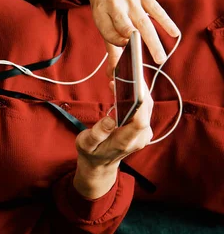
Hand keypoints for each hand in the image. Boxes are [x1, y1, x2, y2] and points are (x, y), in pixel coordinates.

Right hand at [73, 79, 153, 197]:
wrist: (101, 163)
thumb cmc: (92, 152)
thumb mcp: (86, 144)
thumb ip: (97, 133)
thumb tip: (110, 119)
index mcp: (126, 142)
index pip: (139, 121)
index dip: (139, 102)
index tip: (132, 85)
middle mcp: (140, 136)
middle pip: (146, 108)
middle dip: (136, 87)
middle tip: (124, 70)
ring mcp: (144, 131)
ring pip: (146, 105)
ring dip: (136, 87)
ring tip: (123, 73)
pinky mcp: (143, 126)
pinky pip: (143, 107)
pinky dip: (136, 93)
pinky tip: (125, 83)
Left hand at [78, 0, 180, 76]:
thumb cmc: (104, 6)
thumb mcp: (101, 22)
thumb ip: (110, 46)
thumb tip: (111, 74)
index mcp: (101, 14)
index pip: (108, 34)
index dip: (117, 43)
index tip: (126, 49)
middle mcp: (115, 6)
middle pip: (126, 28)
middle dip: (136, 45)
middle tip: (144, 63)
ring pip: (143, 22)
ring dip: (152, 41)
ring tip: (160, 57)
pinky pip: (156, 9)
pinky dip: (165, 21)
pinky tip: (174, 33)